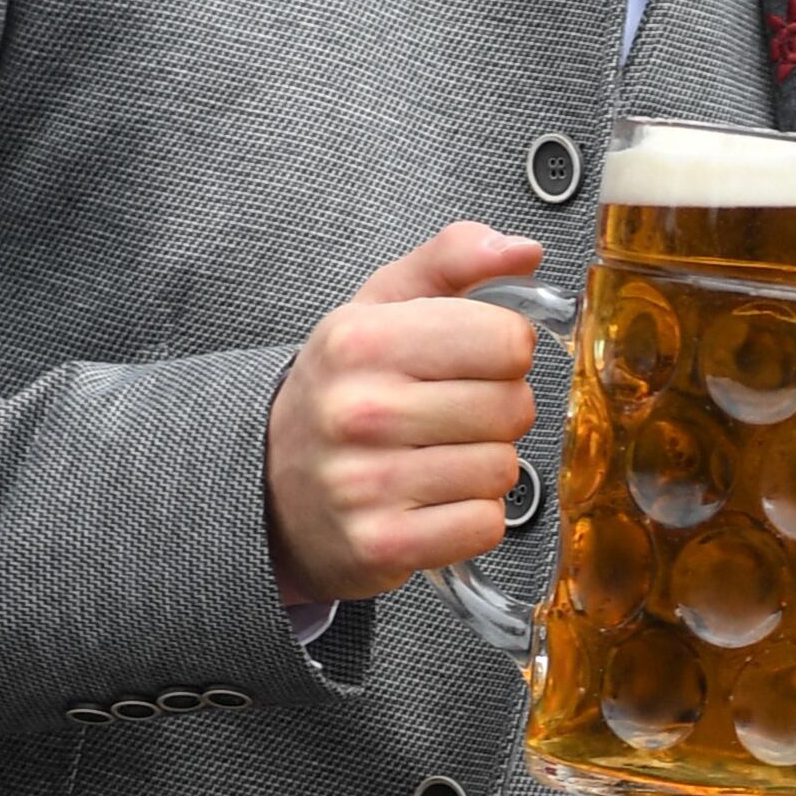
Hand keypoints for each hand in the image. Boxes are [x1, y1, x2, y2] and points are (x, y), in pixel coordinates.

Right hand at [266, 224, 546, 603]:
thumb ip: (451, 262)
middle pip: (513, 407)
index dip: (504, 351)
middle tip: (455, 416)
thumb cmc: (343, 392)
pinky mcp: (382, 544)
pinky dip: (472, 517)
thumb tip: (524, 250)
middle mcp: (359, 410)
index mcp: (361, 340)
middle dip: (499, 412)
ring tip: (438, 458)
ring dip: (486, 467)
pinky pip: (484, 525)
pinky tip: (434, 500)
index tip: (474, 360)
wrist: (271, 488)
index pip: (505, 338)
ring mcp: (366, 483)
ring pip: (503, 470)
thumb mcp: (380, 308)